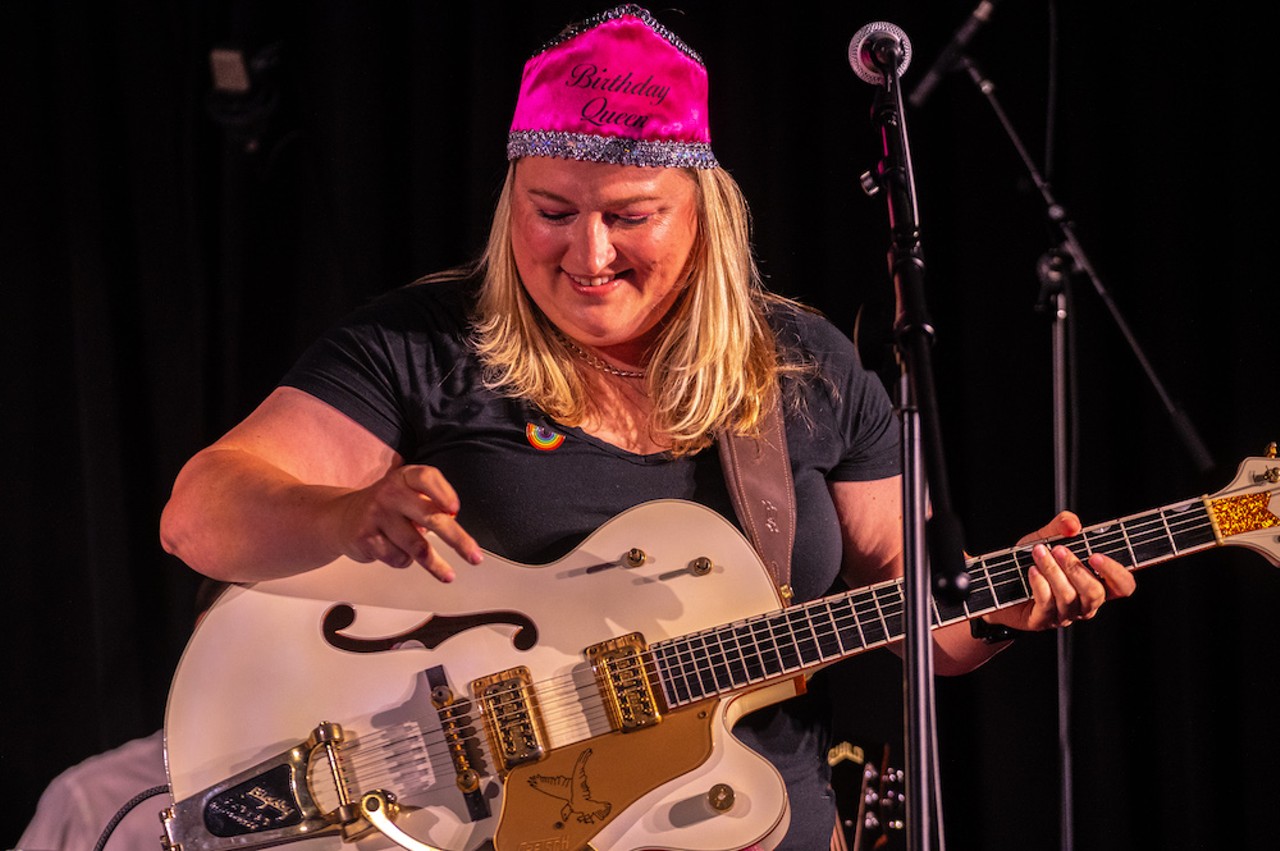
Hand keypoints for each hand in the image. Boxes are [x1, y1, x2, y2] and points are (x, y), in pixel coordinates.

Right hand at [333, 464, 482, 581]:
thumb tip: (454, 522)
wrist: (343, 517)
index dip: (444, 493)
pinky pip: (397, 558)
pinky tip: (398, 551)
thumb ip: (432, 502)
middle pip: (430, 517)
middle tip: (473, 555)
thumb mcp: (408, 492)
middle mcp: (390, 493)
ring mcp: (376, 515)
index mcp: (405, 477)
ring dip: (435, 564)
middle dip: (456, 540)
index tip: (456, 509)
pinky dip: (404, 560)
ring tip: (447, 574)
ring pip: (416, 547)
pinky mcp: (366, 538)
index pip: (427, 478)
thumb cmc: (387, 506)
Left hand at [986, 511, 1135, 631]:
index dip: (1115, 573)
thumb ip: (1062, 525)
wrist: (999, 582)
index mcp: (1096, 583)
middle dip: (1076, 568)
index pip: (1123, 586)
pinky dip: (1040, 584)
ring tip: (1039, 553)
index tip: (1095, 555)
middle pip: (1095, 594)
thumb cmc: (1030, 561)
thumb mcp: (1046, 537)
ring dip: (1053, 572)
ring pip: (1069, 598)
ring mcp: (1064, 615)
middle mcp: (1085, 603)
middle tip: (1059, 549)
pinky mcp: (1042, 621)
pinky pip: (1047, 605)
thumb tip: (1073, 525)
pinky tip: (1032, 571)